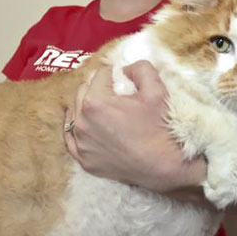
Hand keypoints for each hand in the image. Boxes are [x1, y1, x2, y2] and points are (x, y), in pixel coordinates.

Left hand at [64, 60, 205, 197]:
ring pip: (74, 113)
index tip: (124, 80)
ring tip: (104, 109)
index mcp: (95, 102)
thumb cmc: (161, 128)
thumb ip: (140, 68)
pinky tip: (85, 124)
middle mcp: (82, 122)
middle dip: (98, 88)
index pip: (100, 74)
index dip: (114, 74)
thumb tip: (126, 68)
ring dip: (86, 107)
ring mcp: (81, 144)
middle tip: (115, 95)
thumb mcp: (157, 90)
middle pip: (83, 91)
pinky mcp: (84, 160)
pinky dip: (77, 129)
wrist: (165, 167)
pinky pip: (71, 138)